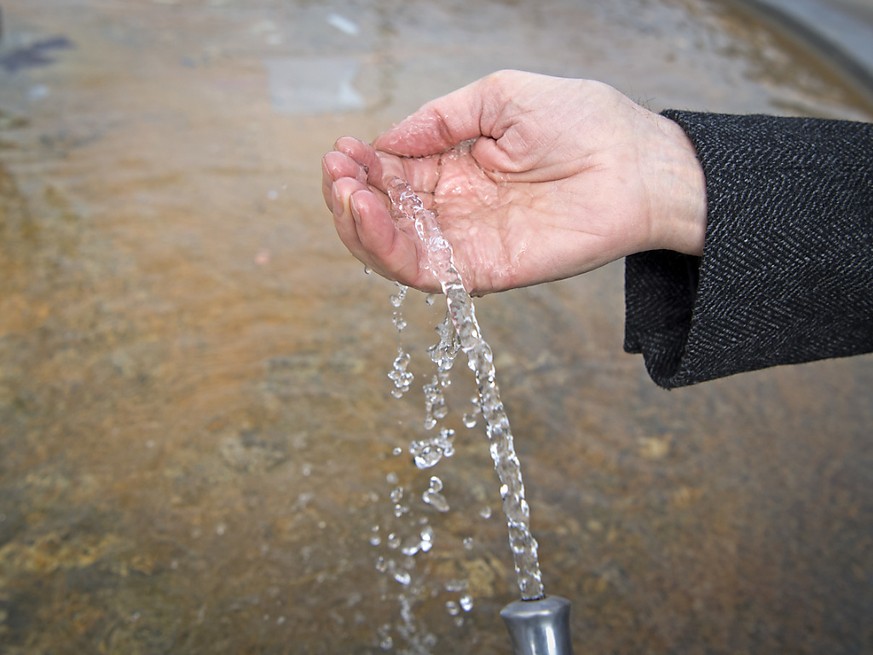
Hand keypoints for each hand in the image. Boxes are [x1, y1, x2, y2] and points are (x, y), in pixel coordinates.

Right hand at [322, 70, 705, 294]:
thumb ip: (440, 119)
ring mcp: (467, 242)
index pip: (392, 177)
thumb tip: (386, 142)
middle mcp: (455, 211)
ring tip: (346, 192)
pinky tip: (369, 214)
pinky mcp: (484, 270)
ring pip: (393, 249)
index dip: (362, 166)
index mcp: (456, 170)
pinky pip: (424, 271)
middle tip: (337, 170)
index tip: (342, 148)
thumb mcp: (500, 98)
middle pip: (383, 216)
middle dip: (349, 194)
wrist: (639, 163)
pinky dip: (387, 249)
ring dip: (358, 224)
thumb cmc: (583, 121)